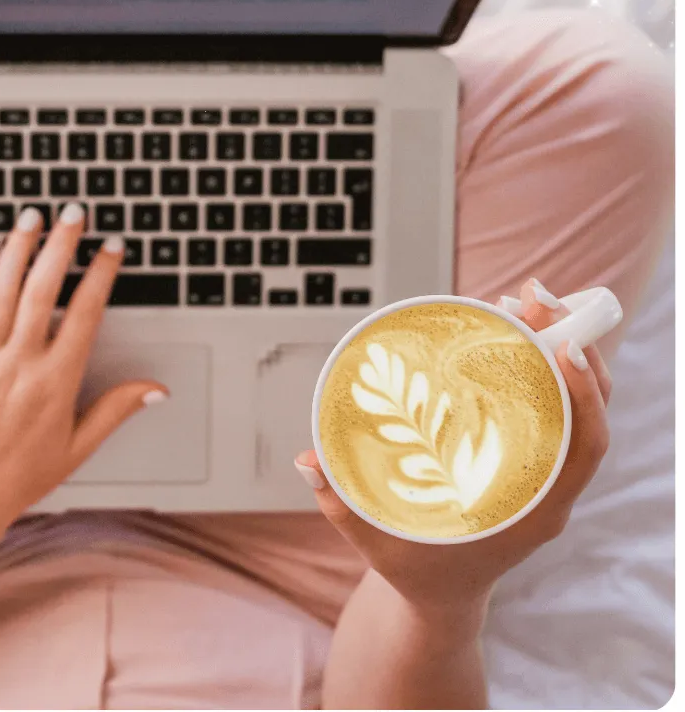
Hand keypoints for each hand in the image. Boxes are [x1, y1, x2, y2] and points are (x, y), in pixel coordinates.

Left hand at [0, 204, 164, 574]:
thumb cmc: (18, 478)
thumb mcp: (78, 447)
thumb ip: (116, 410)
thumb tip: (156, 389)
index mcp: (55, 382)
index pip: (85, 313)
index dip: (101, 274)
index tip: (112, 248)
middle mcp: (18, 363)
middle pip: (43, 289)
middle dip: (61, 245)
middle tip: (74, 214)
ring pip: (1, 291)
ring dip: (17, 248)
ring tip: (31, 217)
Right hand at [295, 277, 611, 615]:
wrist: (441, 596)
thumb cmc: (415, 569)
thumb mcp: (375, 541)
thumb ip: (339, 503)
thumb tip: (306, 461)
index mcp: (532, 513)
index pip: (584, 449)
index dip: (584, 395)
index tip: (564, 348)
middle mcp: (549, 488)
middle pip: (587, 410)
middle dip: (573, 345)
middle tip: (535, 297)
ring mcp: (544, 470)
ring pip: (574, 400)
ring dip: (557, 345)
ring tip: (525, 299)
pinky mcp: (528, 456)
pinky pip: (550, 405)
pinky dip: (540, 364)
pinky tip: (509, 330)